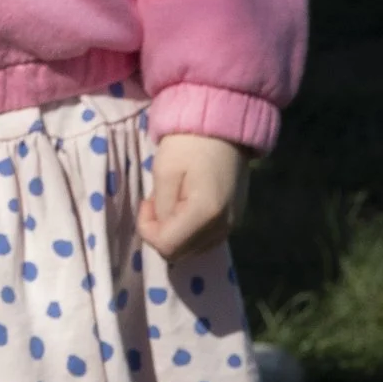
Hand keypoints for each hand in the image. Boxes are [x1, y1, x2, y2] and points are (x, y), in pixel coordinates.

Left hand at [136, 131, 248, 262]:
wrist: (223, 128)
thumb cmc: (189, 144)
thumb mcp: (164, 172)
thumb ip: (161, 208)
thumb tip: (163, 228)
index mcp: (206, 214)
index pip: (167, 247)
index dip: (148, 230)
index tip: (146, 202)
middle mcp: (224, 227)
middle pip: (181, 253)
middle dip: (161, 232)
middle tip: (157, 201)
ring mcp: (233, 225)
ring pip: (193, 249)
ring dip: (175, 232)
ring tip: (173, 199)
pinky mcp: (235, 220)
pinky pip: (206, 239)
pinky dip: (190, 229)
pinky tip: (187, 203)